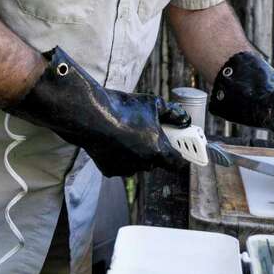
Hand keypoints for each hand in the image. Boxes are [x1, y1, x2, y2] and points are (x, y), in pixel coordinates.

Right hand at [6, 47, 191, 176]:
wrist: (89, 115)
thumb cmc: (122, 108)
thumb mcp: (152, 103)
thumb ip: (172, 113)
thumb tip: (184, 119)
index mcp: (157, 150)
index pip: (177, 163)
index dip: (180, 157)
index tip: (179, 150)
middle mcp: (143, 163)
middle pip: (155, 161)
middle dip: (154, 149)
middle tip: (147, 133)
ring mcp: (125, 169)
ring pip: (137, 164)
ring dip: (136, 153)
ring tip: (126, 134)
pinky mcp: (109, 170)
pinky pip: (120, 165)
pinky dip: (119, 155)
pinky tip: (113, 140)